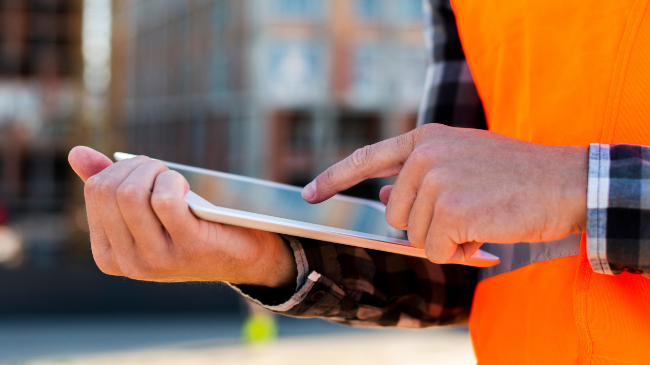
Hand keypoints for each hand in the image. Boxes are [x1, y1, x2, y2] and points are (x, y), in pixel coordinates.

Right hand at [68, 147, 295, 287]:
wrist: (241, 256)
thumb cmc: (190, 226)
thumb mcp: (146, 211)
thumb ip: (111, 187)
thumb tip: (75, 153)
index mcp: (108, 255)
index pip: (95, 191)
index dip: (120, 168)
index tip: (144, 172)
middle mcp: (127, 263)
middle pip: (110, 190)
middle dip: (136, 165)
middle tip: (160, 169)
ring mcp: (156, 259)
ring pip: (131, 193)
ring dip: (155, 170)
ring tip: (172, 176)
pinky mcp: (186, 247)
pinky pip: (164, 199)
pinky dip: (173, 180)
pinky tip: (185, 188)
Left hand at [301, 124, 587, 263]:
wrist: (566, 181)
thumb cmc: (515, 176)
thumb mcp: (462, 162)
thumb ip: (419, 175)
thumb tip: (383, 193)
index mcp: (425, 139)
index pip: (366, 158)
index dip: (334, 179)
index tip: (309, 195)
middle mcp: (425, 155)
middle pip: (395, 215)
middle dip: (426, 226)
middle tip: (467, 215)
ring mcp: (436, 181)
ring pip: (415, 237)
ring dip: (447, 240)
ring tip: (481, 220)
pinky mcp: (451, 209)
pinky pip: (436, 251)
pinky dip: (460, 253)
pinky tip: (484, 235)